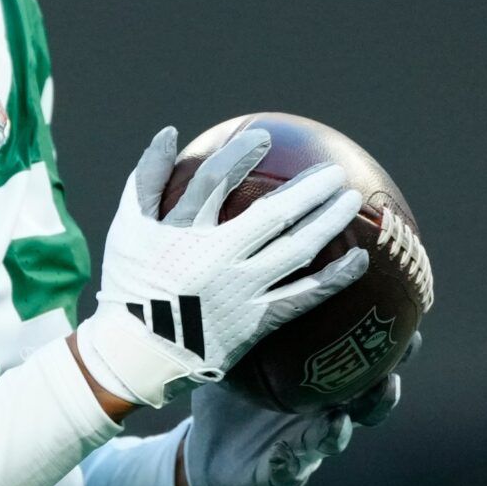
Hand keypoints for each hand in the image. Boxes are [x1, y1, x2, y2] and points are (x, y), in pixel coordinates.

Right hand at [76, 126, 366, 407]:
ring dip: (328, 223)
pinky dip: (334, 279)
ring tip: (351, 201)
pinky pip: (304, 297)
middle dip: (307, 189)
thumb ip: (146, 179)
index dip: (239, 155)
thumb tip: (169, 132)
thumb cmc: (131, 285)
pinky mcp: (257, 321)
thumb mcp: (127, 228)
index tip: (264, 138)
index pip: (214, 182)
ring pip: (295, 251)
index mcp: (182, 233)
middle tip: (334, 172)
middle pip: (271, 215)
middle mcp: (216, 259)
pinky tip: (359, 261)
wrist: (140, 353)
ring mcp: (241, 291)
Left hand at [181, 335, 415, 485]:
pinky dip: (290, 464)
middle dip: (382, 393)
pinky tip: (286, 452)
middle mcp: (320, 417)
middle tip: (391, 375)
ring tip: (342, 417)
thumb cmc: (229, 400)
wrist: (206, 455)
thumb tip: (242, 275)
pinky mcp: (277, 477)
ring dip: (342, 430)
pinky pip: (288, 472)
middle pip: (364, 407)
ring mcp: (303, 449)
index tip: (407, 328)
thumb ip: (246, 326)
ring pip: (334, 441)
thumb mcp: (234, 358)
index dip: (386, 351)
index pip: (360, 366)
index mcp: (317, 386)